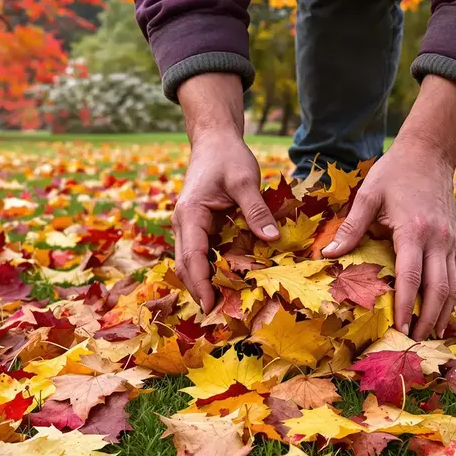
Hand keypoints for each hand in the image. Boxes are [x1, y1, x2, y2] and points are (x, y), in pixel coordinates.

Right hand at [173, 134, 278, 311]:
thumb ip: (255, 210)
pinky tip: (229, 283)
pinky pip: (203, 253)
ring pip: (192, 262)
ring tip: (224, 306)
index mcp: (190, 213)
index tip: (210, 305)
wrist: (215, 139)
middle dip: (200, 290)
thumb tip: (270, 239)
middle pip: (187, 265)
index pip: (192, 256)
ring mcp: (190, 226)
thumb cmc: (228, 157)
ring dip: (205, 283)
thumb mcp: (245, 180)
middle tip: (219, 316)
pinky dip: (212, 269)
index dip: (200, 283)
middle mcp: (184, 223)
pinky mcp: (200, 226)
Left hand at [320, 75, 455, 339]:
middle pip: (438, 288)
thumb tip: (327, 255)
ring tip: (431, 337)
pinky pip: (454, 275)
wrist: (430, 152)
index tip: (399, 327)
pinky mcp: (454, 241)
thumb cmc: (395, 172)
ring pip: (451, 285)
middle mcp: (437, 239)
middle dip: (428, 318)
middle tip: (415, 343)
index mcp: (414, 230)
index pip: (411, 276)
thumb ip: (351, 227)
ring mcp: (449, 241)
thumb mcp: (368, 195)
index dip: (406, 304)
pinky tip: (441, 313)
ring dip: (443, 313)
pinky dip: (449, 297)